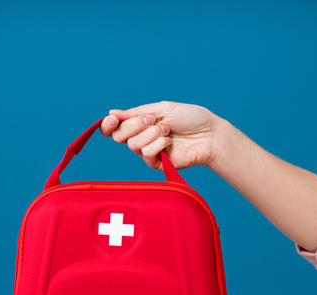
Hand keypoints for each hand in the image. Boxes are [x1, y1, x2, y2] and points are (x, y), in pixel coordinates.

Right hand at [100, 101, 219, 169]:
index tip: (112, 119)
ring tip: (168, 131)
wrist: (209, 134)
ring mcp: (148, 151)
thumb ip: (136, 113)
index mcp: (140, 123)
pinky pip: (146, 154)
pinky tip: (170, 141)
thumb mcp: (162, 109)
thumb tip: (111, 113)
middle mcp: (141, 137)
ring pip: (133, 145)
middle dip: (134, 125)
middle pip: (120, 136)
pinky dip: (158, 144)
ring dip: (152, 134)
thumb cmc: (189, 118)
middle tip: (152, 120)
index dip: (108, 125)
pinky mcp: (157, 163)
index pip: (114, 128)